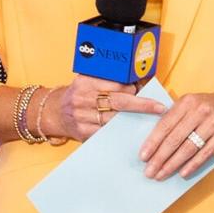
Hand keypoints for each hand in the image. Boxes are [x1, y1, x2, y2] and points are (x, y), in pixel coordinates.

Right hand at [41, 74, 166, 141]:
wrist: (54, 112)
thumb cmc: (78, 94)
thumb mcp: (86, 80)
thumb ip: (107, 78)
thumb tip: (137, 79)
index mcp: (85, 82)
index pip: (116, 84)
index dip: (132, 88)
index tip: (145, 90)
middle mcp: (82, 99)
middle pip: (119, 102)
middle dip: (142, 105)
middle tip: (159, 107)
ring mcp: (82, 117)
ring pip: (116, 120)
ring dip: (133, 119)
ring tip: (146, 119)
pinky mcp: (84, 133)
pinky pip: (107, 133)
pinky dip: (121, 132)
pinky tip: (131, 132)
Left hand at [138, 86, 213, 179]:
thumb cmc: (208, 106)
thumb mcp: (190, 104)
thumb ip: (174, 117)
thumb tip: (154, 140)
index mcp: (186, 102)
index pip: (165, 124)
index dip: (153, 142)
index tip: (143, 156)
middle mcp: (199, 111)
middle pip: (175, 139)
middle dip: (160, 157)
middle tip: (149, 171)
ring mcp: (213, 123)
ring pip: (188, 148)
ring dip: (173, 164)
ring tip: (162, 174)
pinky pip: (205, 153)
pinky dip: (192, 165)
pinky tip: (182, 173)